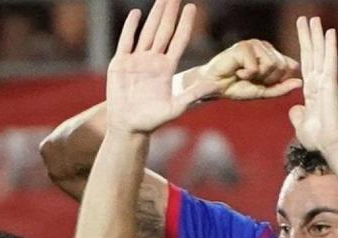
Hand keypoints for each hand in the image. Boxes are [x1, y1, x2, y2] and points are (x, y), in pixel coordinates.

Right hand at [106, 0, 218, 133]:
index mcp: (167, 68)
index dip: (186, 24)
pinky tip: (136, 13)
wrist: (128, 126)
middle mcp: (153, 60)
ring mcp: (137, 60)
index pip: (179, 40)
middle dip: (170, 12)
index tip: (192, 7)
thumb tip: (216, 85)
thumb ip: (194, 94)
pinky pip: (126, 41)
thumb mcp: (176, 108)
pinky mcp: (120, 64)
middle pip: (164, 31)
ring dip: (154, 15)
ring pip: (147, 32)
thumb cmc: (152, 120)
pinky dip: (130, 27)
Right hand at [194, 39, 301, 100]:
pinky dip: (246, 75)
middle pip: (282, 66)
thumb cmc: (237, 88)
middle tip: (251, 79)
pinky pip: (255, 67)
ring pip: (271, 64)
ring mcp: (255, 44)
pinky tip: (236, 71)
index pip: (290, 66)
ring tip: (243, 74)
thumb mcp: (263, 91)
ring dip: (256, 76)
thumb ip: (281, 88)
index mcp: (272, 54)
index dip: (277, 80)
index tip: (262, 82)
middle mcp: (266, 47)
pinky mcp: (244, 46)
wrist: (214, 87)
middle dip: (267, 79)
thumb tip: (300, 83)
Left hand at [287, 17, 337, 154]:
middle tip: (306, 18)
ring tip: (315, 19)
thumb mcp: (301, 125)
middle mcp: (319, 83)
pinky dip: (330, 47)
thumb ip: (298, 115)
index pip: (305, 65)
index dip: (302, 49)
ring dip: (318, 36)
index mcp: (311, 91)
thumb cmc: (319, 138)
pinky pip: (329, 62)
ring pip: (321, 54)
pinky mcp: (330, 85)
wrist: (329, 145)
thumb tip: (295, 108)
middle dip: (308, 36)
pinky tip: (330, 32)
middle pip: (312, 55)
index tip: (300, 35)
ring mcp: (325, 82)